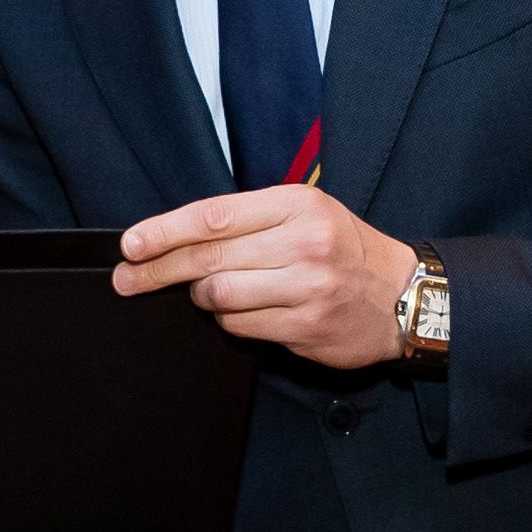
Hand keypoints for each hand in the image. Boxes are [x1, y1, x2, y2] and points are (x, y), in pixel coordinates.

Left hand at [115, 185, 419, 369]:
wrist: (404, 296)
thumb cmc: (343, 250)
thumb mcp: (305, 213)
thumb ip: (249, 219)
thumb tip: (174, 237)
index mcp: (297, 204)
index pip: (214, 216)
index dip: (164, 231)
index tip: (131, 244)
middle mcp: (303, 242)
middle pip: (208, 257)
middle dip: (157, 269)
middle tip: (127, 279)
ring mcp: (307, 287)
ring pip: (219, 294)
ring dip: (202, 297)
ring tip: (208, 293)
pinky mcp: (306, 326)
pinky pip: (240, 325)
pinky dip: (229, 321)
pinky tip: (241, 312)